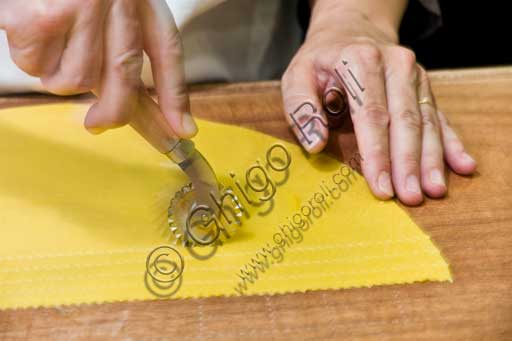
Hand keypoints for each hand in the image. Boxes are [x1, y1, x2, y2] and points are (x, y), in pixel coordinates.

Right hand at [0, 0, 196, 137]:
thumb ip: (124, 40)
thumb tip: (133, 100)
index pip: (168, 51)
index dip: (176, 96)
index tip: (183, 130)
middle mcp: (116, 1)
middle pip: (124, 78)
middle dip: (115, 113)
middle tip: (98, 126)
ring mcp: (79, 10)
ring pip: (77, 80)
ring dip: (60, 74)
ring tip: (53, 44)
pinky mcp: (41, 18)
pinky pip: (37, 67)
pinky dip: (32, 59)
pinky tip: (32, 33)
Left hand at [281, 9, 476, 204]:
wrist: (350, 33)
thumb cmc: (320, 63)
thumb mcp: (297, 76)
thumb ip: (301, 107)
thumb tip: (316, 144)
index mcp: (360, 61)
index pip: (371, 114)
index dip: (377, 153)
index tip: (381, 187)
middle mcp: (394, 65)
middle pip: (405, 120)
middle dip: (408, 162)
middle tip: (411, 197)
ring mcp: (415, 75)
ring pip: (427, 121)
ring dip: (431, 159)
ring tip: (434, 190)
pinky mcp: (425, 87)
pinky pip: (440, 117)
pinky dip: (452, 143)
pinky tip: (463, 166)